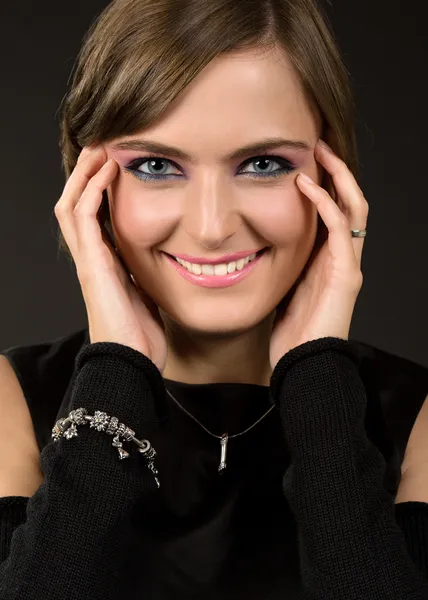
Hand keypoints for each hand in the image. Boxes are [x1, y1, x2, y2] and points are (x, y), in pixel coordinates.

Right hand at [54, 146, 166, 372]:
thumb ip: (147, 275)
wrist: (132, 363)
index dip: (99, 191)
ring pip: (72, 205)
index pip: (94, 219)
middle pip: (75, 206)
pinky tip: (107, 170)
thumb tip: (166, 261)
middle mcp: (91, 259)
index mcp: (104, 265)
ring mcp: (88, 260)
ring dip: (84, 174)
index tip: (117, 166)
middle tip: (103, 147)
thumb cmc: (141, 337)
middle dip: (86, 175)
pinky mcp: (92, 264)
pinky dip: (92, 189)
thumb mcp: (148, 296)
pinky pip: (84, 216)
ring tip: (100, 148)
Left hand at [269, 139, 368, 369]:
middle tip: (317, 144)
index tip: (301, 161)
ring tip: (319, 151)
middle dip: (337, 171)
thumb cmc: (290, 334)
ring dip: (338, 176)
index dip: (324, 185)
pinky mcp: (346, 273)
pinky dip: (326, 203)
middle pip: (349, 202)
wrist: (303, 366)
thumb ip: (279, 266)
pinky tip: (306, 184)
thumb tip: (254, 247)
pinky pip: (340, 228)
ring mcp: (347, 264)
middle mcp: (342, 258)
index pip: (333, 212)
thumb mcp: (281, 290)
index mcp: (326, 261)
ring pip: (353, 207)